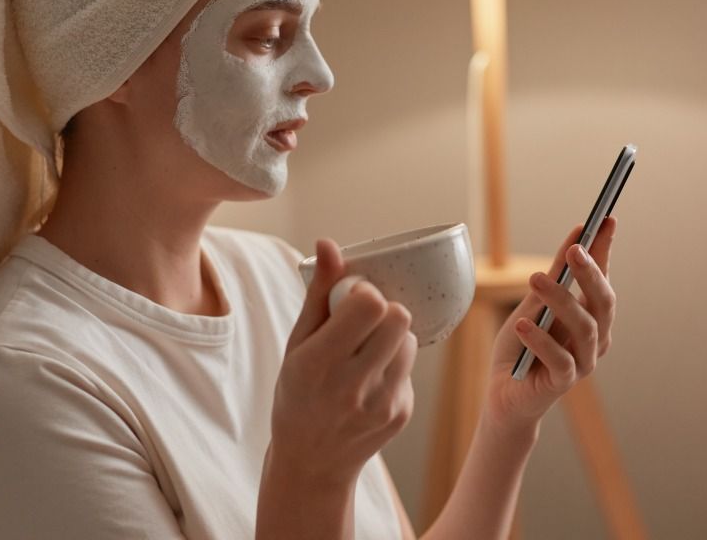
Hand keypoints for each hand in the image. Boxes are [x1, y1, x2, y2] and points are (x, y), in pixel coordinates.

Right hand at [269, 238, 417, 486]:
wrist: (311, 463)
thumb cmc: (298, 393)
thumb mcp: (296, 343)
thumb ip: (318, 293)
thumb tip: (329, 243)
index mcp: (319, 363)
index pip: (369, 304)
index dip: (363, 294)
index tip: (349, 302)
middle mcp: (352, 386)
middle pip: (397, 317)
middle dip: (382, 311)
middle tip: (360, 324)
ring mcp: (382, 403)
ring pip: (408, 340)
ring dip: (390, 337)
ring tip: (365, 352)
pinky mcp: (402, 413)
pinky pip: (409, 367)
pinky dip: (393, 364)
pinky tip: (370, 380)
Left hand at [483, 216, 617, 433]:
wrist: (504, 394)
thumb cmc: (520, 346)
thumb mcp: (533, 303)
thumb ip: (555, 274)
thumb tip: (576, 235)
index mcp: (591, 315)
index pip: (602, 277)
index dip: (605, 249)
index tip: (606, 218)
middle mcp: (595, 338)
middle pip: (602, 302)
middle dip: (590, 272)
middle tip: (574, 248)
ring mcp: (583, 361)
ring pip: (583, 327)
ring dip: (560, 300)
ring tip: (535, 278)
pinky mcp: (563, 382)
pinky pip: (559, 359)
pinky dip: (540, 339)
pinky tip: (522, 324)